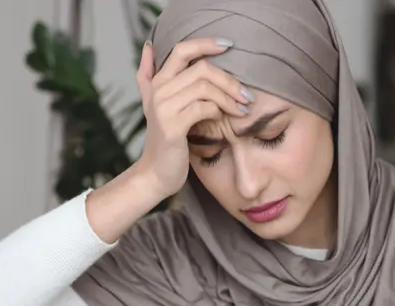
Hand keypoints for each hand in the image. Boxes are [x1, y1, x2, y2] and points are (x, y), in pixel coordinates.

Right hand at [132, 37, 252, 198]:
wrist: (156, 173)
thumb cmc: (166, 138)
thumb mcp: (153, 104)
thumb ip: (148, 75)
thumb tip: (147, 45)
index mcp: (158, 82)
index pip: (182, 50)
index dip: (206, 44)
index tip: (229, 45)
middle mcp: (158, 91)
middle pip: (201, 69)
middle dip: (229, 81)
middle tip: (247, 95)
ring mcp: (162, 108)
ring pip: (205, 88)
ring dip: (229, 98)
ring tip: (242, 109)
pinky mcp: (172, 126)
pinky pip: (203, 108)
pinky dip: (218, 111)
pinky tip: (223, 119)